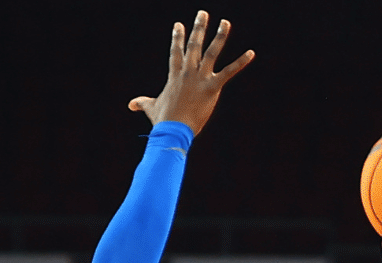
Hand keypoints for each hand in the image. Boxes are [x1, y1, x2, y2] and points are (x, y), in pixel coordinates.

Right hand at [127, 12, 253, 135]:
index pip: (176, 51)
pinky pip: (230, 72)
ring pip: (212, 52)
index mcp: (174, 75)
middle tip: (203, 13)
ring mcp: (200, 78)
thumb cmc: (163, 120)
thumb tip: (130, 105)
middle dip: (198, 27)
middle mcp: (188, 72)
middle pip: (194, 44)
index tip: (179, 24)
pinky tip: (251, 53)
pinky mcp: (213, 87)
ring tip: (225, 22)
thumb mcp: (151, 107)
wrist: (173, 129)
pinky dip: (241, 62)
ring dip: (219, 36)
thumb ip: (142, 102)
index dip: (178, 37)